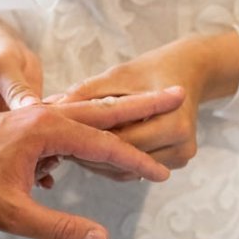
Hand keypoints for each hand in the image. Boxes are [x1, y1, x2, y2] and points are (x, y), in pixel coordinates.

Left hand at [0, 88, 183, 238]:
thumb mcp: (10, 214)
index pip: (104, 146)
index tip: (163, 173)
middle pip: (103, 110)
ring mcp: (32, 114)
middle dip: (142, 104)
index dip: (136, 161)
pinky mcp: (24, 122)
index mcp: (45, 130)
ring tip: (149, 104)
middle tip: (177, 93)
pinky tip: (97, 136)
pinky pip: (67, 119)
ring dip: (119, 110)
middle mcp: (43, 114)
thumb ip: (57, 227)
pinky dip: (91, 123)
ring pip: (86, 111)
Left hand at [57, 38, 226, 172]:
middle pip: (123, 159)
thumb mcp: (118, 75)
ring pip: (128, 171)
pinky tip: (88, 155)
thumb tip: (48, 105)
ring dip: (96, 163)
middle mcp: (182, 144)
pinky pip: (137, 171)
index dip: (83, 139)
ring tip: (65, 152)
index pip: (119, 140)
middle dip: (86, 154)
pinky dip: (112, 165)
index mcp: (173, 122)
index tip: (54, 137)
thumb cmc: (152, 68)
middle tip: (52, 150)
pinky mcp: (178, 161)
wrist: (190, 70)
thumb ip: (87, 92)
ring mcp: (182, 155)